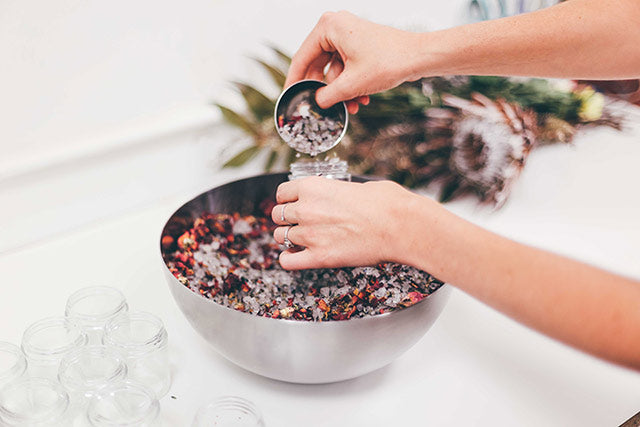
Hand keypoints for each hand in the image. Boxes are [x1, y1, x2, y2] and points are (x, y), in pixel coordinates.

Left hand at [270, 177, 423, 269]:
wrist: (400, 226)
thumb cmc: (387, 204)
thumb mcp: (359, 185)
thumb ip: (339, 192)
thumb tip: (343, 196)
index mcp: (313, 186)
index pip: (282, 192)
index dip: (287, 199)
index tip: (293, 204)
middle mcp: (305, 209)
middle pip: (277, 215)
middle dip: (287, 219)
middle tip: (299, 223)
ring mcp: (310, 234)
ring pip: (280, 237)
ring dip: (289, 238)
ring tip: (302, 240)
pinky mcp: (319, 257)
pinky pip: (287, 261)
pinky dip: (288, 259)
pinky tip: (296, 256)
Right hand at [285, 11, 423, 113]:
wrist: (419, 57)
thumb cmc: (390, 61)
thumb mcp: (352, 84)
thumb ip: (327, 96)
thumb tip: (314, 104)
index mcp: (328, 27)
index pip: (302, 58)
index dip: (295, 82)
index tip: (290, 98)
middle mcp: (336, 27)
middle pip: (317, 65)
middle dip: (325, 90)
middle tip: (322, 108)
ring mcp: (347, 35)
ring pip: (333, 70)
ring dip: (342, 91)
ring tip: (352, 106)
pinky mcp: (358, 45)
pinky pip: (345, 68)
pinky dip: (351, 84)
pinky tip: (361, 98)